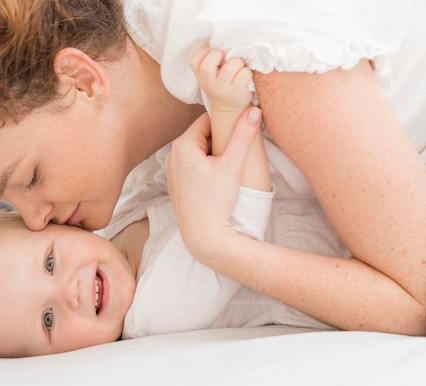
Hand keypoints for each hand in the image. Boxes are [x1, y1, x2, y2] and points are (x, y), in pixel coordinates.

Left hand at [165, 107, 261, 261]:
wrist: (204, 236)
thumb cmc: (216, 201)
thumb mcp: (232, 165)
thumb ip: (243, 135)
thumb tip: (254, 110)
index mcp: (183, 145)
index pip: (206, 120)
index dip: (224, 124)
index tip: (238, 130)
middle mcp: (172, 155)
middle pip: (201, 136)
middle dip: (219, 140)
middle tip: (236, 150)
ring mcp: (172, 171)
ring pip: (196, 152)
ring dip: (212, 154)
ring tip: (228, 166)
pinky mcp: (175, 185)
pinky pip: (191, 166)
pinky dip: (204, 167)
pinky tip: (216, 179)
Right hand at [189, 48, 253, 112]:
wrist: (228, 108)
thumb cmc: (220, 84)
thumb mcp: (210, 75)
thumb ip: (212, 61)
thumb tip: (228, 47)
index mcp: (200, 75)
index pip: (194, 60)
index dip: (204, 53)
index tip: (213, 56)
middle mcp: (209, 83)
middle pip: (207, 65)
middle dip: (218, 55)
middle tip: (225, 59)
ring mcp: (223, 88)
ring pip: (230, 67)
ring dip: (237, 62)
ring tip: (238, 67)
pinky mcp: (237, 91)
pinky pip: (244, 74)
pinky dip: (247, 72)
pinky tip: (245, 75)